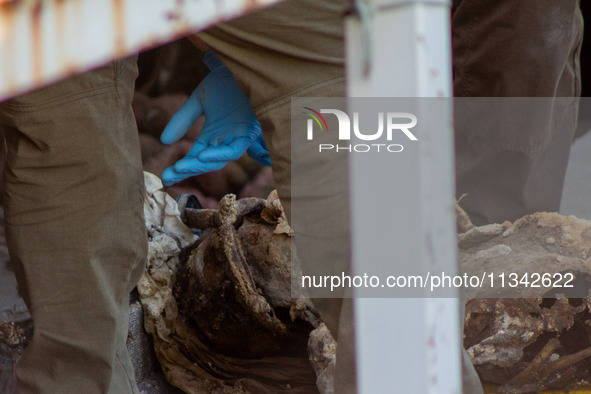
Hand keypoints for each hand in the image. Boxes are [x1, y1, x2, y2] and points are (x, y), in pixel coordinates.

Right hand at [160, 51, 269, 185]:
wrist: (242, 65)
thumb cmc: (225, 81)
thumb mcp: (199, 100)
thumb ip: (182, 120)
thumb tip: (164, 142)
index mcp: (214, 135)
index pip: (196, 157)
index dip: (182, 167)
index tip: (165, 176)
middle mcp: (226, 140)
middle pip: (207, 162)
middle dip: (188, 170)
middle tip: (168, 177)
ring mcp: (238, 137)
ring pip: (220, 160)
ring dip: (200, 165)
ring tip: (180, 167)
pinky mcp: (249, 131)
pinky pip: (235, 149)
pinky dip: (219, 154)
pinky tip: (202, 155)